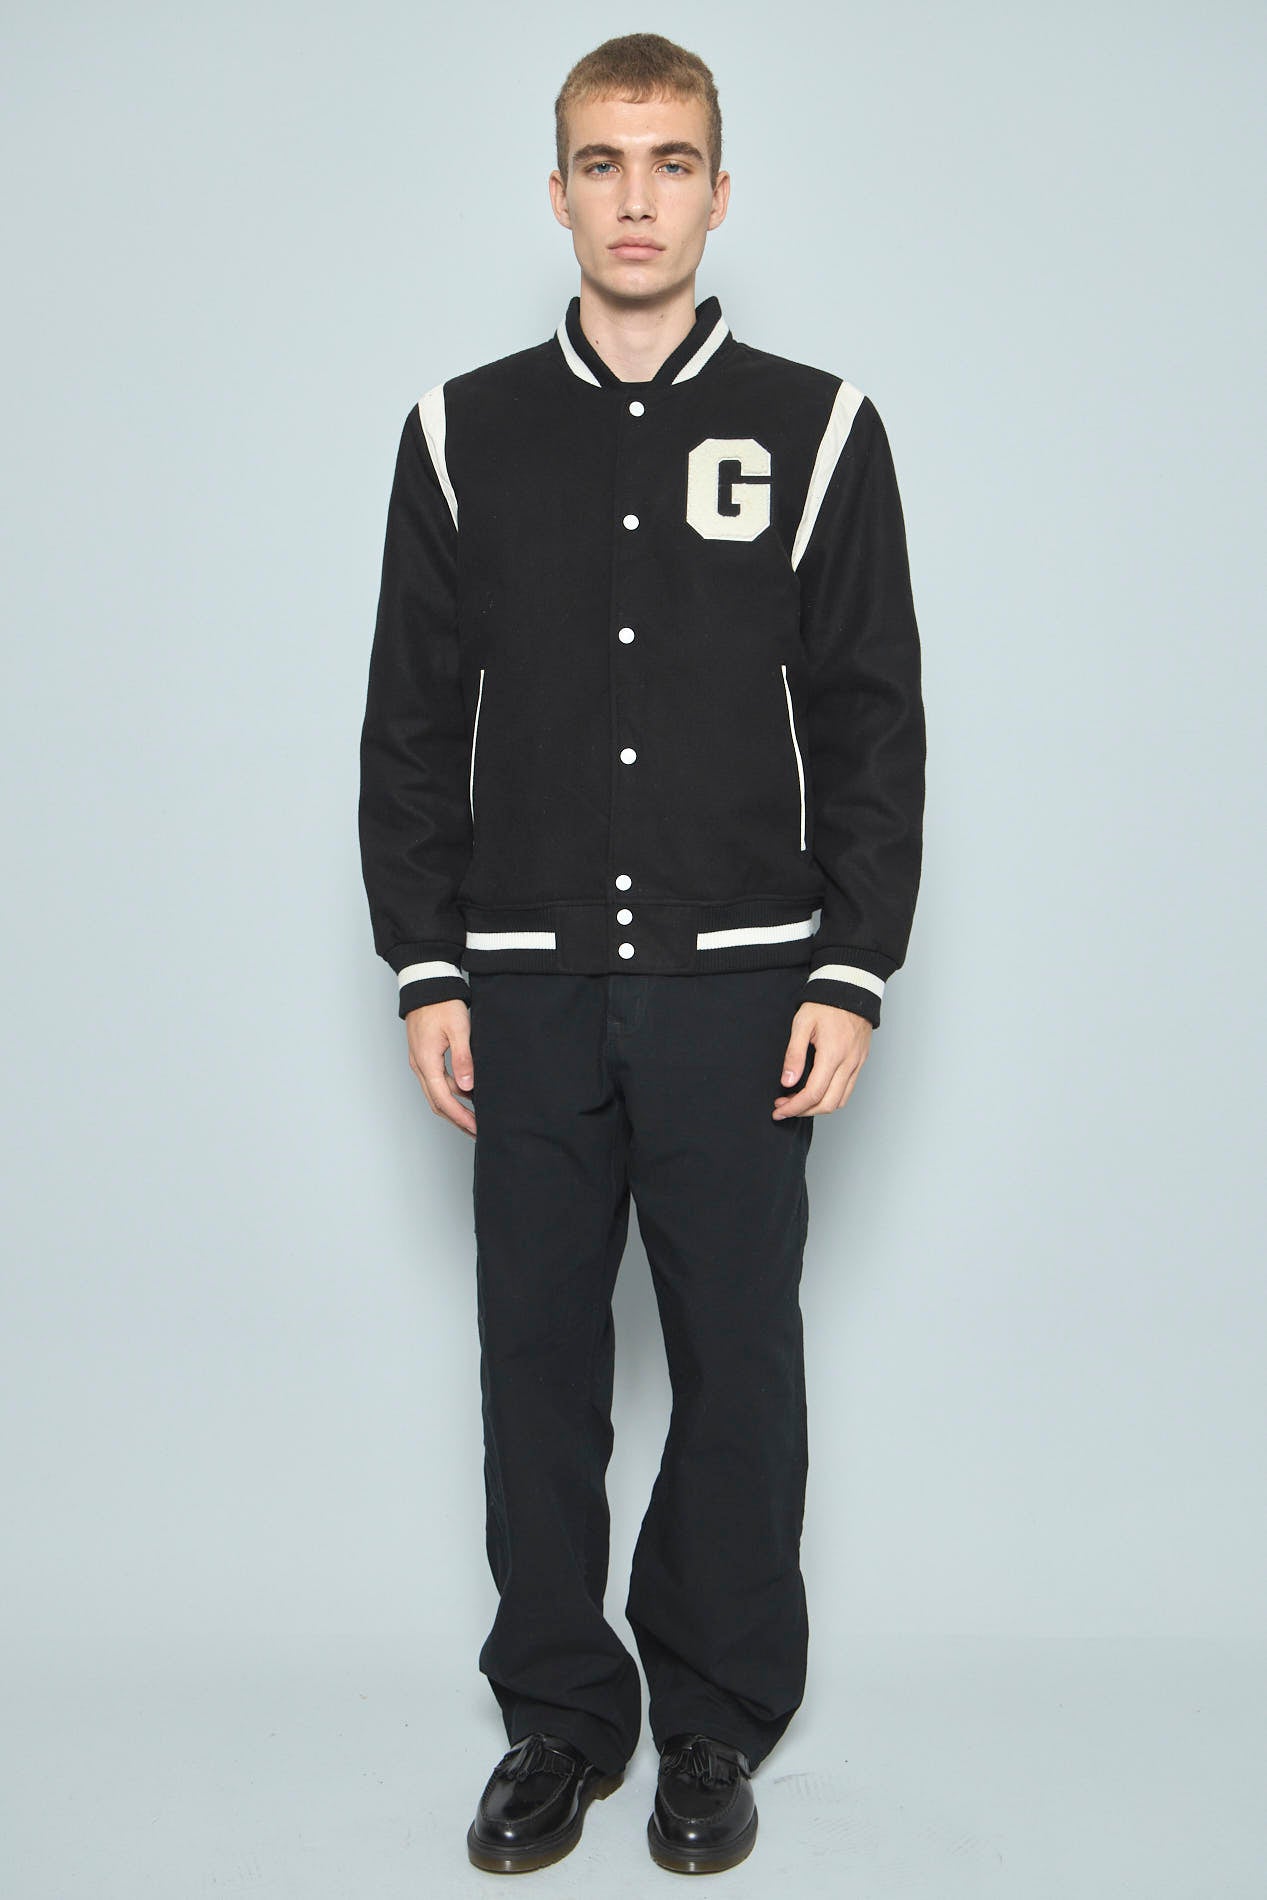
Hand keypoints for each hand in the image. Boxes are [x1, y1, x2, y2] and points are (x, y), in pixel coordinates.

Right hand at [404, 999, 475, 1137]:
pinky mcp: (425, 1055)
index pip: (444, 1100)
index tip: (476, 1128)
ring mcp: (420, 1061)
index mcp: (426, 1062)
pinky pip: (436, 1082)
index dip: (460, 1117)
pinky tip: (467, 1095)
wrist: (427, 984)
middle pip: (437, 1103)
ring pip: (436, 1093)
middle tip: (477, 1131)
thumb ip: (463, 1059)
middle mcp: (419, 1066)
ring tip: (474, 1118)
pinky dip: (451, 1093)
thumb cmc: (442, 1003)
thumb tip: (467, 1088)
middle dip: (457, 1120)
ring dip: (454, 1108)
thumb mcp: (458, 1029)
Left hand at [773, 1001, 871, 1117]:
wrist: (850, 989)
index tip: (778, 1109)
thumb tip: (787, 1082)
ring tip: (797, 1103)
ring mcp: (857, 1064)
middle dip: (803, 1112)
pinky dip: (831, 1098)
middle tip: (783, 1108)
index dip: (794, 1107)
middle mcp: (848, 1063)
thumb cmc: (824, 1004)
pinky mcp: (860, 1062)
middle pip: (828, 1104)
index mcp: (833, 1054)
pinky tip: (815, 1093)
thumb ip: (794, 1055)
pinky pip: (848, 1090)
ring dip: (817, 1108)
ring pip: (840, 1101)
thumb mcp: (802, 1024)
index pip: (813, 1094)